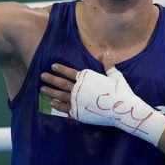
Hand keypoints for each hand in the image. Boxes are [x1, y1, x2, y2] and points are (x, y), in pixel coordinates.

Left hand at [40, 57, 164, 146]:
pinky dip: (57, 106)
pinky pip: (65, 108)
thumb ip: (109, 65)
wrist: (123, 110)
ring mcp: (77, 101)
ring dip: (50, 92)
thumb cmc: (121, 92)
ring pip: (60, 95)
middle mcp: (79, 89)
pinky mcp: (79, 112)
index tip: (52, 66)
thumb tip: (108, 52)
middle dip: (51, 79)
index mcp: (87, 78)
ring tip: (41, 89)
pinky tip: (51, 103)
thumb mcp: (115, 76)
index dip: (60, 69)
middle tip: (42, 76)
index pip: (70, 72)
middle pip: (62, 83)